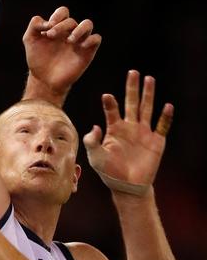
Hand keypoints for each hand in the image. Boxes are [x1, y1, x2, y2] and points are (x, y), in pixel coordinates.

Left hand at [24, 6, 101, 98]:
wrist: (43, 80)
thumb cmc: (38, 60)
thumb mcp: (30, 40)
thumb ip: (34, 25)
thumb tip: (47, 21)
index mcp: (58, 28)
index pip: (63, 12)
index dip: (57, 16)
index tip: (48, 27)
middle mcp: (70, 32)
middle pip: (71, 20)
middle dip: (61, 26)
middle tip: (51, 36)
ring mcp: (79, 42)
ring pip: (88, 24)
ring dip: (79, 29)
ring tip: (69, 40)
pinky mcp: (87, 52)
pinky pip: (96, 39)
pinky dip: (90, 39)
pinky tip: (80, 46)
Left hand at [83, 70, 173, 189]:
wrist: (128, 186)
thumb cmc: (109, 172)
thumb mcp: (96, 157)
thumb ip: (92, 142)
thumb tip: (95, 126)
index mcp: (114, 129)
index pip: (112, 111)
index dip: (110, 103)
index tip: (107, 96)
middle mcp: (130, 127)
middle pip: (132, 103)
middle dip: (132, 88)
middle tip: (133, 72)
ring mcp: (144, 133)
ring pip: (147, 109)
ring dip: (148, 95)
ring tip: (149, 79)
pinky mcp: (156, 141)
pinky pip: (162, 126)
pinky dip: (165, 117)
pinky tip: (167, 106)